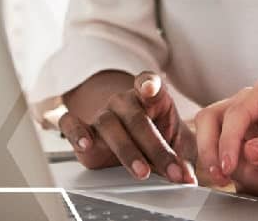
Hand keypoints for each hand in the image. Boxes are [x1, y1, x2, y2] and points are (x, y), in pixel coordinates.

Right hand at [58, 71, 195, 183]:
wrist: (135, 141)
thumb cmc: (160, 138)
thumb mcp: (179, 147)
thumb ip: (183, 159)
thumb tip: (186, 176)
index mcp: (151, 97)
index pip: (149, 82)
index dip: (149, 84)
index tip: (151, 89)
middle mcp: (125, 102)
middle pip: (136, 118)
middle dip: (155, 148)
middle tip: (170, 170)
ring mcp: (103, 114)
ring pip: (109, 125)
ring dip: (128, 151)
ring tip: (142, 171)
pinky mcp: (83, 129)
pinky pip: (71, 123)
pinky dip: (76, 132)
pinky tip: (85, 143)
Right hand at [195, 76, 257, 199]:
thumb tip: (251, 151)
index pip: (235, 112)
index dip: (228, 139)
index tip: (230, 165)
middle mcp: (252, 106)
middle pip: (211, 121)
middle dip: (212, 151)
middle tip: (222, 176)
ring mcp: (247, 130)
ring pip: (220, 150)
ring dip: (246, 175)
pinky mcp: (246, 152)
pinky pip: (237, 169)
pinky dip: (256, 184)